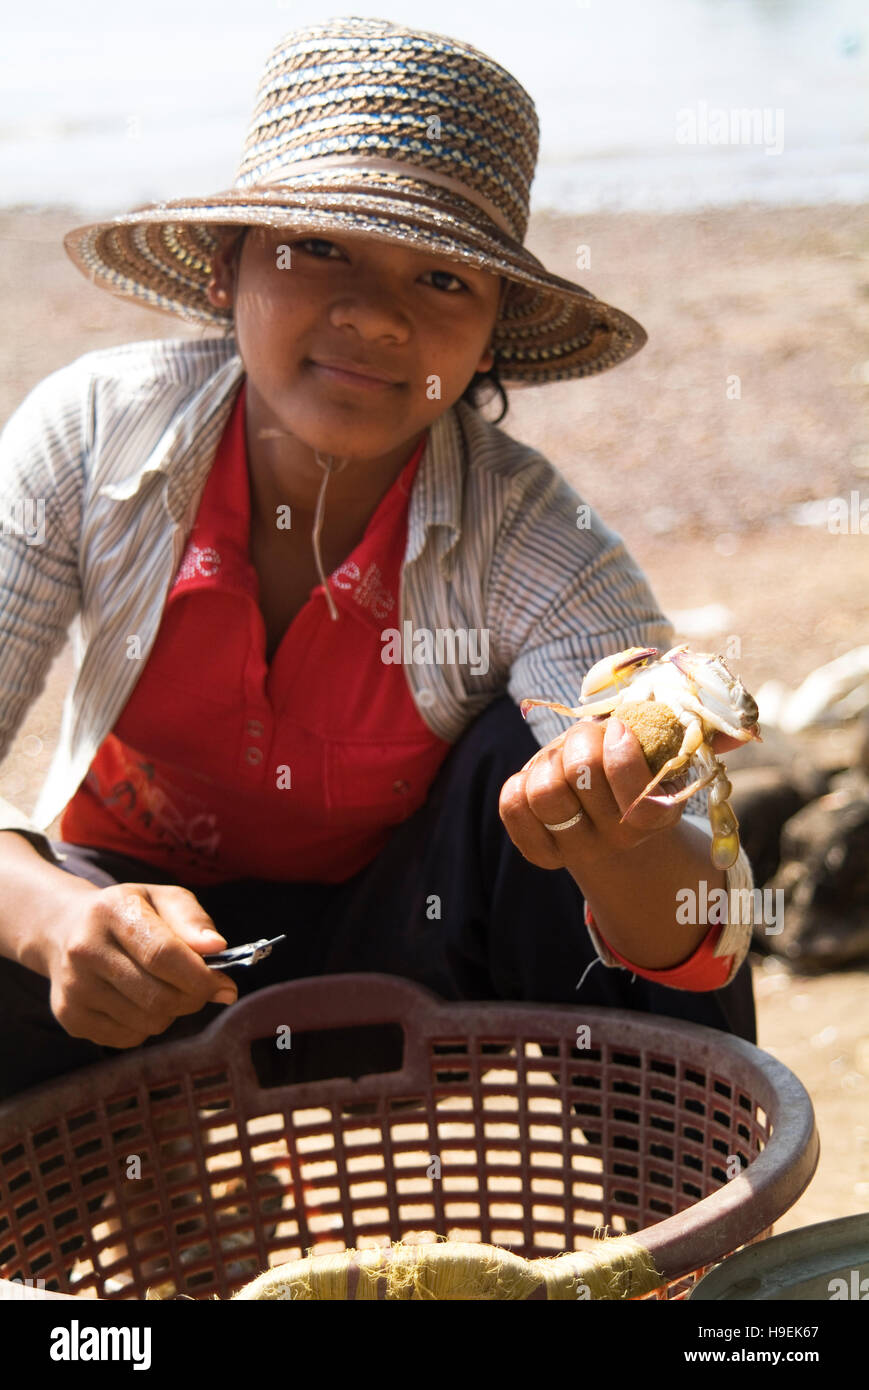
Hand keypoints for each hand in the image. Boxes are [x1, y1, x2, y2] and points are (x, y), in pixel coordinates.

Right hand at [38, 882, 237, 1048]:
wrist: (66, 930)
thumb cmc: (129, 914)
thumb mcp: (162, 899)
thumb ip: (193, 920)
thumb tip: (218, 948)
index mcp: (112, 911)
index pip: (163, 955)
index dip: (201, 977)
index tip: (225, 985)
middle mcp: (85, 949)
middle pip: (158, 996)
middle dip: (193, 998)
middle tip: (203, 990)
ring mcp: (74, 986)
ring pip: (147, 1022)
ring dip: (172, 1013)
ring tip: (167, 989)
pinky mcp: (70, 1016)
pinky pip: (128, 1038)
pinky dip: (146, 1027)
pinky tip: (139, 1001)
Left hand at [500, 716, 729, 871]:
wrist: (615, 831)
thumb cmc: (643, 774)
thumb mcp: (673, 754)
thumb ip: (703, 735)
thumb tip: (745, 730)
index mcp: (657, 816)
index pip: (639, 799)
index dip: (621, 755)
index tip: (617, 725)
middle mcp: (618, 839)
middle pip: (580, 777)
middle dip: (580, 740)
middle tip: (588, 734)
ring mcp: (576, 848)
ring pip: (543, 793)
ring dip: (546, 761)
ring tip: (559, 758)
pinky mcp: (540, 849)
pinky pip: (514, 809)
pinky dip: (518, 784)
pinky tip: (535, 778)